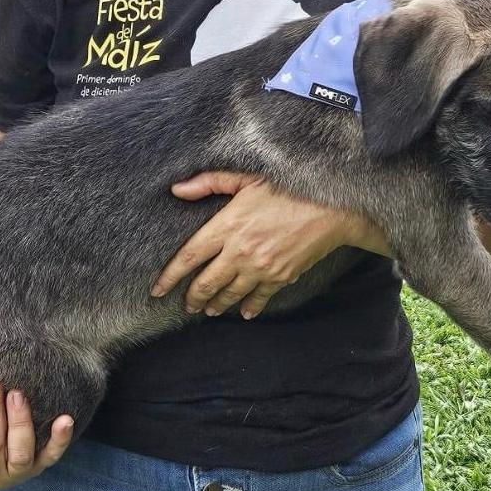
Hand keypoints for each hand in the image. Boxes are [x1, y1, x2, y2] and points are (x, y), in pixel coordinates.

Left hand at [152, 171, 388, 319]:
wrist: (332, 207)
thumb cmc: (289, 187)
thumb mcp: (247, 177)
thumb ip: (209, 183)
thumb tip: (177, 190)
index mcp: (227, 225)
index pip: (189, 256)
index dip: (170, 276)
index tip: (158, 290)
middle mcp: (239, 251)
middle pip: (206, 282)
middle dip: (192, 297)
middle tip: (187, 305)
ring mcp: (260, 267)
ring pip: (229, 294)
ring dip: (216, 305)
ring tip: (209, 310)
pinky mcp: (280, 277)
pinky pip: (258, 298)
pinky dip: (249, 307)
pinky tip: (244, 313)